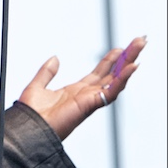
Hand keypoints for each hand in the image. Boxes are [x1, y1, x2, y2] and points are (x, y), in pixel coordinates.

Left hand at [17, 36, 146, 140]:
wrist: (28, 126)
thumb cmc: (32, 113)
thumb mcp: (38, 86)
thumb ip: (47, 72)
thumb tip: (55, 58)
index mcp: (77, 91)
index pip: (99, 73)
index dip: (110, 61)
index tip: (120, 48)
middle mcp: (87, 95)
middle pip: (112, 74)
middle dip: (126, 58)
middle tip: (139, 41)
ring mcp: (90, 100)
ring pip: (116, 80)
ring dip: (129, 63)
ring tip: (139, 46)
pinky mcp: (90, 104)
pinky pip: (111, 92)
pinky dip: (122, 79)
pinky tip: (131, 67)